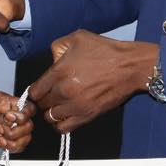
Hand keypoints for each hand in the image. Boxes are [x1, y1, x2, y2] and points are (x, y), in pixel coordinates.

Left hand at [0, 91, 33, 152]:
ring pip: (24, 136)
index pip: (26, 107)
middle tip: (3, 129)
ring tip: (2, 138)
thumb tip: (10, 122)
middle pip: (28, 123)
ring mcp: (3, 128)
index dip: (23, 114)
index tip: (11, 118)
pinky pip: (14, 145)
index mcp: (3, 102)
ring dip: (16, 140)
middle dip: (19, 129)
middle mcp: (6, 115)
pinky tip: (1, 143)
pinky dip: (11, 147)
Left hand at [30, 31, 156, 134]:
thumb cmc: (105, 51)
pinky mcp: (88, 115)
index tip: (40, 89)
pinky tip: (66, 114)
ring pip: (51, 117)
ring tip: (59, 105)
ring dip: (52, 112)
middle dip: (44, 100)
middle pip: (42, 104)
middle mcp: (65, 91)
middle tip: (51, 96)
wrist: (130, 66)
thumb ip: (57, 47)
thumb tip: (52, 60)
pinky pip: (64, 128)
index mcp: (59, 71)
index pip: (35, 91)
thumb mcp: (77, 38)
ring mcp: (76, 105)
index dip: (36, 90)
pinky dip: (61, 123)